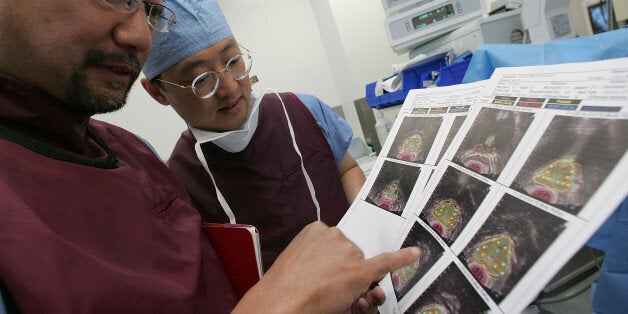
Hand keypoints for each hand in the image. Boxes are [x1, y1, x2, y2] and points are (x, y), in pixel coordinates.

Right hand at [234, 221, 421, 312]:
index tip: (325, 269)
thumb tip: (336, 266)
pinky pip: (386, 262)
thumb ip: (319, 257)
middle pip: (351, 253)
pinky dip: (403, 258)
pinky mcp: (360, 271)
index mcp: (316, 229)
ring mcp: (348, 252)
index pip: (337, 243)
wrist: (281, 303)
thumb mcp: (299, 260)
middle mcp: (335, 235)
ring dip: (351, 278)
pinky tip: (415, 254)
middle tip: (324, 285)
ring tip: (330, 290)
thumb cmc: (284, 287)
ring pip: (360, 265)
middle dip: (343, 269)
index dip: (334, 260)